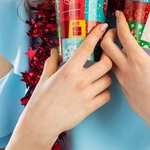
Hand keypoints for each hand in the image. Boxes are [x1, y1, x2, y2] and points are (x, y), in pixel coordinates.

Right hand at [25, 22, 112, 137]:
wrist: (41, 123)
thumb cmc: (41, 99)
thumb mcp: (45, 77)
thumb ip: (52, 62)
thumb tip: (55, 50)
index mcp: (68, 69)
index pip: (87, 47)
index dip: (97, 34)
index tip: (104, 27)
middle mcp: (79, 80)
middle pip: (106, 63)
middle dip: (108, 58)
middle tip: (106, 57)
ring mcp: (86, 94)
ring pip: (108, 79)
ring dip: (106, 77)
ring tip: (100, 77)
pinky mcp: (90, 107)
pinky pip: (106, 96)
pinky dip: (105, 92)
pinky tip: (99, 91)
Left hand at [100, 10, 149, 131]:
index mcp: (138, 59)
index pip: (123, 35)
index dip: (120, 21)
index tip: (119, 13)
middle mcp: (125, 68)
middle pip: (105, 46)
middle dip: (106, 34)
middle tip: (116, 31)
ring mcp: (121, 79)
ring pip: (107, 59)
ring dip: (109, 49)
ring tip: (119, 45)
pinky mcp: (121, 87)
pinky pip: (113, 70)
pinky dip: (114, 62)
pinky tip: (124, 61)